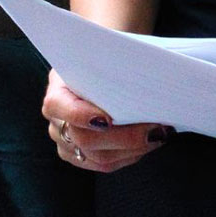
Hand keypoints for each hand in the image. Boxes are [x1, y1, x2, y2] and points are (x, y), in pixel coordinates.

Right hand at [42, 68, 171, 172]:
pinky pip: (105, 165)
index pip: (57, 106)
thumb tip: (144, 69)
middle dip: (125, 138)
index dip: (79, 115)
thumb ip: (114, 61)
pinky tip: (149, 144)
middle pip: (84, 139)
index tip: (107, 119)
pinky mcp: (81, 156)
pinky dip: (131, 156)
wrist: (99, 66)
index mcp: (57, 90)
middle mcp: (56, 120)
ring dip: (134, 149)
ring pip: (99, 157)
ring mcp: (66, 142)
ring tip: (159, 135)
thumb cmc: (105, 58)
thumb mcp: (104, 52)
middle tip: (155, 129)